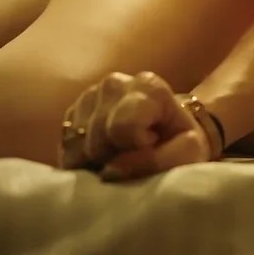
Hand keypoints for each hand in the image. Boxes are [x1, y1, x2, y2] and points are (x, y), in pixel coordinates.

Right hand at [57, 71, 212, 180]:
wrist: (168, 136)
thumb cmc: (182, 144)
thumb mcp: (187, 154)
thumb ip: (156, 161)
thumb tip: (109, 171)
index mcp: (148, 86)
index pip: (122, 126)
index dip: (134, 147)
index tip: (150, 144)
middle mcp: (115, 83)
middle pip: (97, 137)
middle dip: (113, 156)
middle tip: (133, 155)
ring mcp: (89, 95)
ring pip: (77, 143)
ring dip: (96, 159)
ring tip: (120, 155)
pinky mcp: (72, 112)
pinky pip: (66, 146)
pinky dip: (82, 158)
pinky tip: (103, 156)